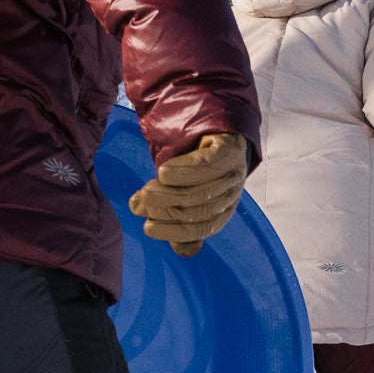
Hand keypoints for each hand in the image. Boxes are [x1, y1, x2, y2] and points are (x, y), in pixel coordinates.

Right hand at [128, 131, 248, 256]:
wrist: (214, 131)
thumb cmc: (194, 169)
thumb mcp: (183, 196)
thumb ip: (177, 218)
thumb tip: (169, 241)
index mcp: (221, 212)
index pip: (200, 228)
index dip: (174, 231)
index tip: (148, 228)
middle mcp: (230, 194)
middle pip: (199, 209)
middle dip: (167, 210)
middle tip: (140, 204)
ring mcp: (233, 171)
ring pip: (202, 190)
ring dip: (170, 192)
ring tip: (146, 189)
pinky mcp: (229, 149)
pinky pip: (209, 164)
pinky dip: (185, 171)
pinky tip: (164, 173)